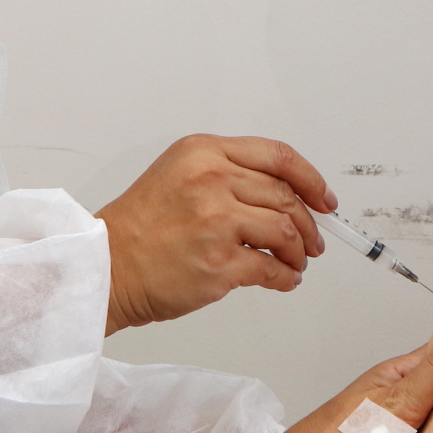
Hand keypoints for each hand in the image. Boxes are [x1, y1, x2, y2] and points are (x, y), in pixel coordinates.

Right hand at [95, 134, 336, 334]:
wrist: (107, 266)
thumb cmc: (141, 227)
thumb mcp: (179, 175)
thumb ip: (228, 175)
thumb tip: (287, 196)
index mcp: (203, 153)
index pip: (277, 157)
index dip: (310, 179)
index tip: (324, 199)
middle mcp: (211, 180)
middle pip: (286, 196)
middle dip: (309, 223)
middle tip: (314, 241)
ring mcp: (216, 222)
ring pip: (285, 232)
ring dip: (298, 252)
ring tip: (295, 263)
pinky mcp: (218, 263)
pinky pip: (271, 269)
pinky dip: (286, 277)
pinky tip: (283, 279)